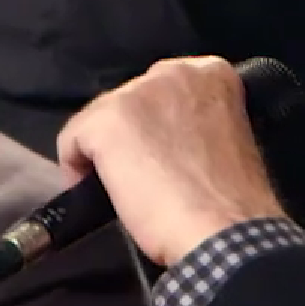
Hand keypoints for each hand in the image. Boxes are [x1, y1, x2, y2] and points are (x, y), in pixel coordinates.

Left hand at [57, 56, 286, 267]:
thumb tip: (167, 142)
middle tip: (145, 176)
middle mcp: (172, 72)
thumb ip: (197, 126)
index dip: (158, 127)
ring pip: (100, 119)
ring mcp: (136, 94)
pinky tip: (102, 196)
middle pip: (129, 101)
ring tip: (125, 190)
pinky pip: (72, 140)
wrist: (222, 232)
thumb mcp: (227, 140)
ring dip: (106, 153)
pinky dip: (77, 170)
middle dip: (131, 136)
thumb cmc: (232, 201)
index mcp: (211, 74)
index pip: (163, 92)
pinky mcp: (106, 121)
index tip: (164, 156)